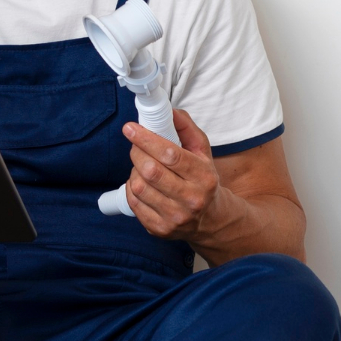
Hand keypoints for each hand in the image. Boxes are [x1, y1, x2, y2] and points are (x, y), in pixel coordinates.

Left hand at [124, 109, 228, 241]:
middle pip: (151, 171)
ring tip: (142, 167)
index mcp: (204, 177)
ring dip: (134, 171)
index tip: (130, 128)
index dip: (146, 139)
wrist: (210, 219)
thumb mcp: (202, 152)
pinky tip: (140, 183)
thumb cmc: (202, 180)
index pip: (170, 155)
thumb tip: (168, 110)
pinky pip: (133, 203)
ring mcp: (175, 217)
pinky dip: (131, 189)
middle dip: (137, 153)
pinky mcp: (160, 229)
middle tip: (136, 146)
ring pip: (139, 187)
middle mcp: (191, 199)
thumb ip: (186, 128)